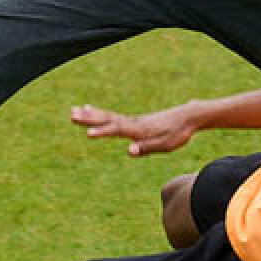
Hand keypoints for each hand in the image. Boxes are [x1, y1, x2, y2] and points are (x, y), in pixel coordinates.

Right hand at [69, 103, 196, 156]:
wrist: (189, 115)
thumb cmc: (179, 133)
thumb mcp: (166, 145)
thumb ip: (146, 148)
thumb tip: (129, 151)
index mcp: (139, 130)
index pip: (116, 130)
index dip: (102, 132)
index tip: (87, 133)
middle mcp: (133, 123)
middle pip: (107, 119)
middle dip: (89, 118)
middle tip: (71, 114)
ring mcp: (134, 121)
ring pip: (108, 117)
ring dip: (91, 114)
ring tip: (75, 109)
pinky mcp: (137, 121)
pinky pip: (115, 117)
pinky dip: (101, 114)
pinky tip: (94, 111)